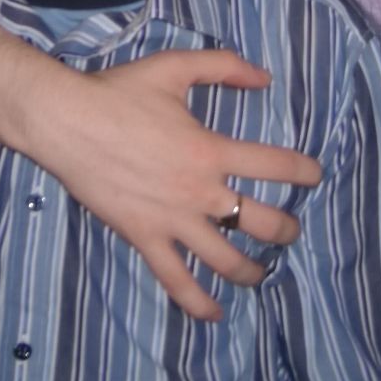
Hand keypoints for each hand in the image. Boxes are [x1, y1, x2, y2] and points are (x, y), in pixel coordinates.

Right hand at [23, 49, 321, 320]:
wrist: (66, 121)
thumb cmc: (118, 92)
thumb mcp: (175, 67)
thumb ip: (223, 66)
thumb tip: (264, 78)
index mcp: (211, 150)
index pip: (275, 165)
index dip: (304, 171)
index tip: (314, 176)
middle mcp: (199, 192)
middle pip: (261, 222)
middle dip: (285, 230)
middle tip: (290, 231)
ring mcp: (172, 220)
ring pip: (225, 260)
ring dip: (252, 271)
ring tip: (262, 273)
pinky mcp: (144, 237)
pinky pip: (176, 280)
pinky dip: (198, 303)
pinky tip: (215, 314)